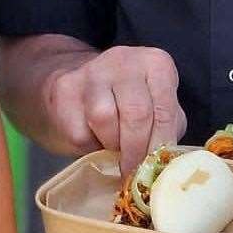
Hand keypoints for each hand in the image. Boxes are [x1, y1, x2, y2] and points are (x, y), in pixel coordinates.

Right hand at [43, 45, 185, 176]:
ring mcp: (92, 70)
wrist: (77, 86)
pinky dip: (88, 144)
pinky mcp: (64, 88)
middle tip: (133, 172)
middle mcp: (124, 60)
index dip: (160, 145)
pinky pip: (79, 130)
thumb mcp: (156, 109)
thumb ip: (166, 129)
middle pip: (137, 114)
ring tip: (113, 147)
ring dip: (111, 144)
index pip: (165, 111)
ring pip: (104, 118)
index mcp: (155, 63)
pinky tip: (91, 137)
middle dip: (136, 151)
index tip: (154, 167)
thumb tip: (167, 163)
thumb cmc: (126, 103)